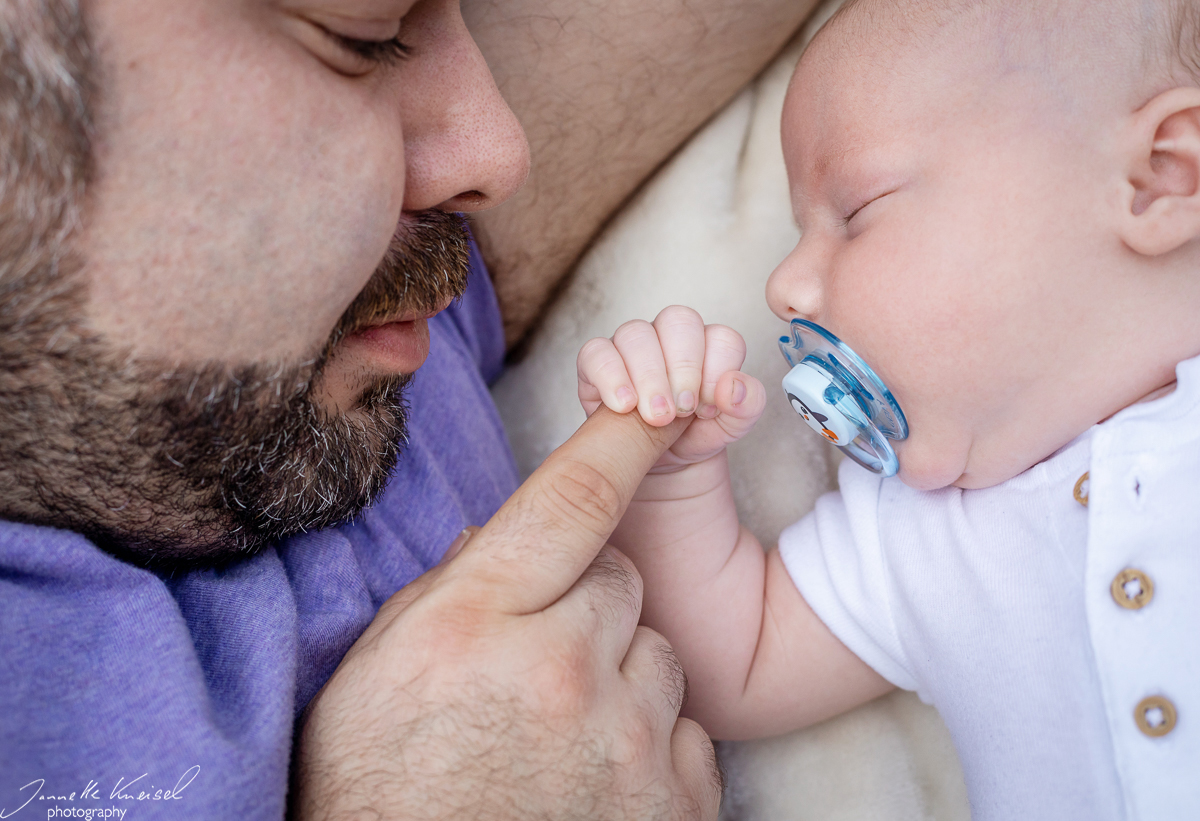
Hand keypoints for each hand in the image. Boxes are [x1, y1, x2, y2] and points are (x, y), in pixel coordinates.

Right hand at [293, 409, 721, 820]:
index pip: (571, 499)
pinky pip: (685, 729)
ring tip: (558, 733)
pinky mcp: (674, 804)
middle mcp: (561, 669)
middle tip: (535, 660)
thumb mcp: (377, 674)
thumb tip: (504, 536)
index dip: (620, 441)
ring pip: (656, 654)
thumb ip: (449, 592)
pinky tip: (592, 777)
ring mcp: (627, 743)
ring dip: (619, 675)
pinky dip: (649, 739)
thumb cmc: (377, 793)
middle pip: (620, 580)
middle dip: (587, 601)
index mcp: (476, 623)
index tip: (656, 407)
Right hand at [577, 305, 765, 469]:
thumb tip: (732, 386)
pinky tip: (624, 405)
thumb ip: (747, 405)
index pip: (721, 338)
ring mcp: (632, 345)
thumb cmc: (695, 434)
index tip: (707, 408)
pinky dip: (610, 377)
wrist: (660, 462)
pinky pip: (596, 352)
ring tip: (655, 416)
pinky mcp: (597, 362)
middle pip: (679, 321)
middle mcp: (670, 336)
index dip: (717, 373)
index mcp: (709, 345)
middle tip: (682, 411)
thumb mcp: (731, 426)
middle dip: (683, 368)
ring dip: (648, 376)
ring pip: (636, 334)